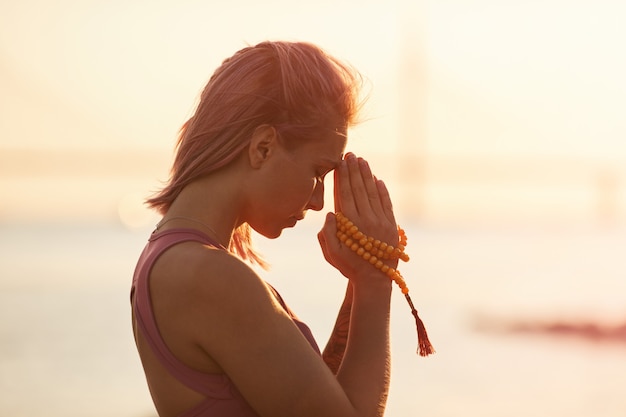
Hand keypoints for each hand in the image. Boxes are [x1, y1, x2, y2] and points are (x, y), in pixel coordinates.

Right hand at [318, 152, 397, 280]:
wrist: (375, 281)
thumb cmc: (349, 267)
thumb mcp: (332, 254)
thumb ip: (327, 234)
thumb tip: (330, 214)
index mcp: (350, 225)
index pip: (344, 194)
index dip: (343, 177)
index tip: (340, 163)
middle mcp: (366, 219)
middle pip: (358, 189)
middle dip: (354, 170)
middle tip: (351, 155)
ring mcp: (380, 221)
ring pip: (372, 192)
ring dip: (367, 175)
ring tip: (362, 161)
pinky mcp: (391, 225)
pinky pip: (386, 203)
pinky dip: (382, 190)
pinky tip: (377, 179)